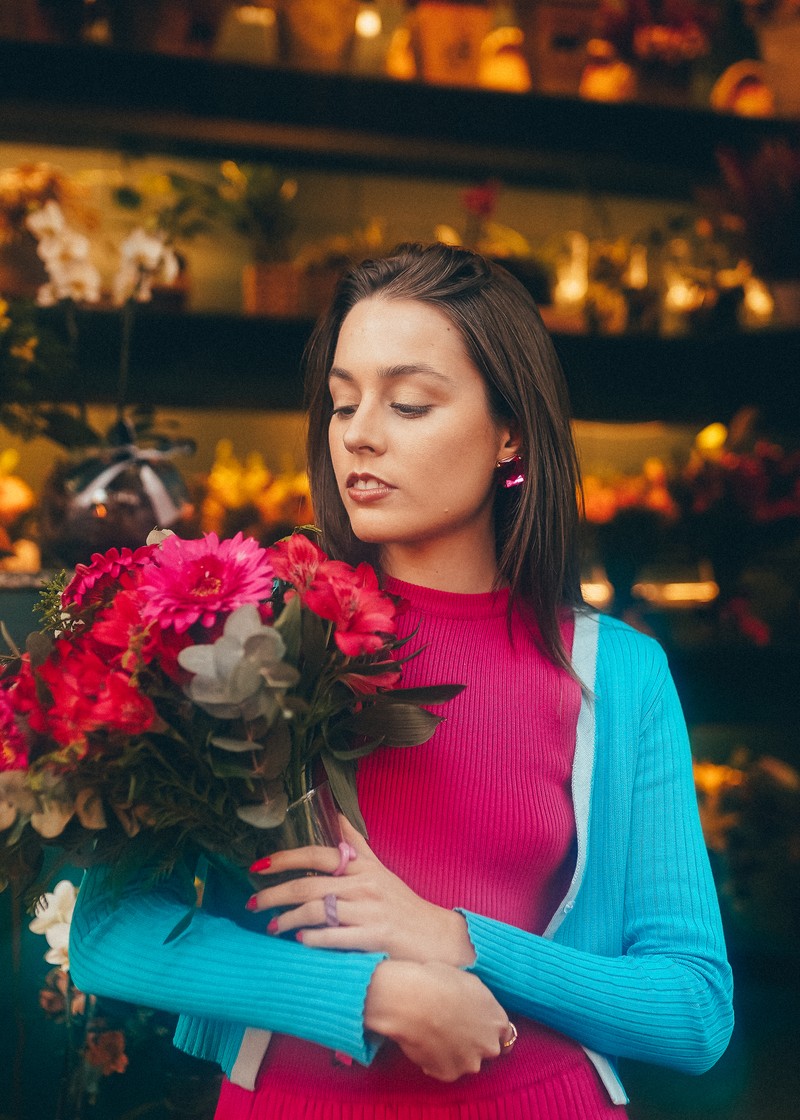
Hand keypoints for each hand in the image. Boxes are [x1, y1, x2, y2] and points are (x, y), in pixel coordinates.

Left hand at [247, 817, 475, 966]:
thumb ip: (355, 843)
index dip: (285, 859)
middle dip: (274, 894)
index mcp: (362, 866)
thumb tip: (336, 812)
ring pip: (318, 911)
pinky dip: (314, 939)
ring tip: (272, 927)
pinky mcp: (375, 936)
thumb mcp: (379, 868)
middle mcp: (364, 884)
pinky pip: (336, 936)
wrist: (435, 936)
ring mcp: (370, 910)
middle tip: (251, 904)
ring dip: (288, 919)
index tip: (257, 866)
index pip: (316, 854)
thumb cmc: (401, 903)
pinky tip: (300, 942)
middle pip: (309, 885)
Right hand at [365, 959, 513, 1080]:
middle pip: (486, 1049)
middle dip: (474, 1043)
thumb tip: (478, 1008)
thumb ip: (482, 1003)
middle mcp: (489, 1045)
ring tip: (435, 1037)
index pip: (505, 1035)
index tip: (479, 1029)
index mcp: (497, 1021)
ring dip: (456, 1054)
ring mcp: (470, 1062)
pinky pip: (445, 1069)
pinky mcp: (450, 1074)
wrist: (414, 1000)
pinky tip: (425, 1044)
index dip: (490, 1031)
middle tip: (453, 1030)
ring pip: (466, 1061)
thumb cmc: (439, 982)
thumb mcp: (470, 982)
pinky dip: (437, 1061)